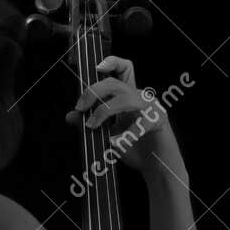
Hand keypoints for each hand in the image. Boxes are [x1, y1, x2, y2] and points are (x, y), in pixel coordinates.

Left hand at [65, 54, 172, 172]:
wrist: (156, 168)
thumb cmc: (135, 149)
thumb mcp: (108, 136)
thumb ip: (92, 123)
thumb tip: (70, 116)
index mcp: (129, 96)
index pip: (124, 68)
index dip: (112, 62)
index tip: (96, 68)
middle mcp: (140, 97)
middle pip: (115, 83)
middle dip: (94, 92)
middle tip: (80, 108)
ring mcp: (151, 107)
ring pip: (125, 99)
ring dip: (104, 111)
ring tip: (93, 127)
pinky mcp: (159, 121)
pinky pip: (140, 123)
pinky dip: (125, 135)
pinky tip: (116, 144)